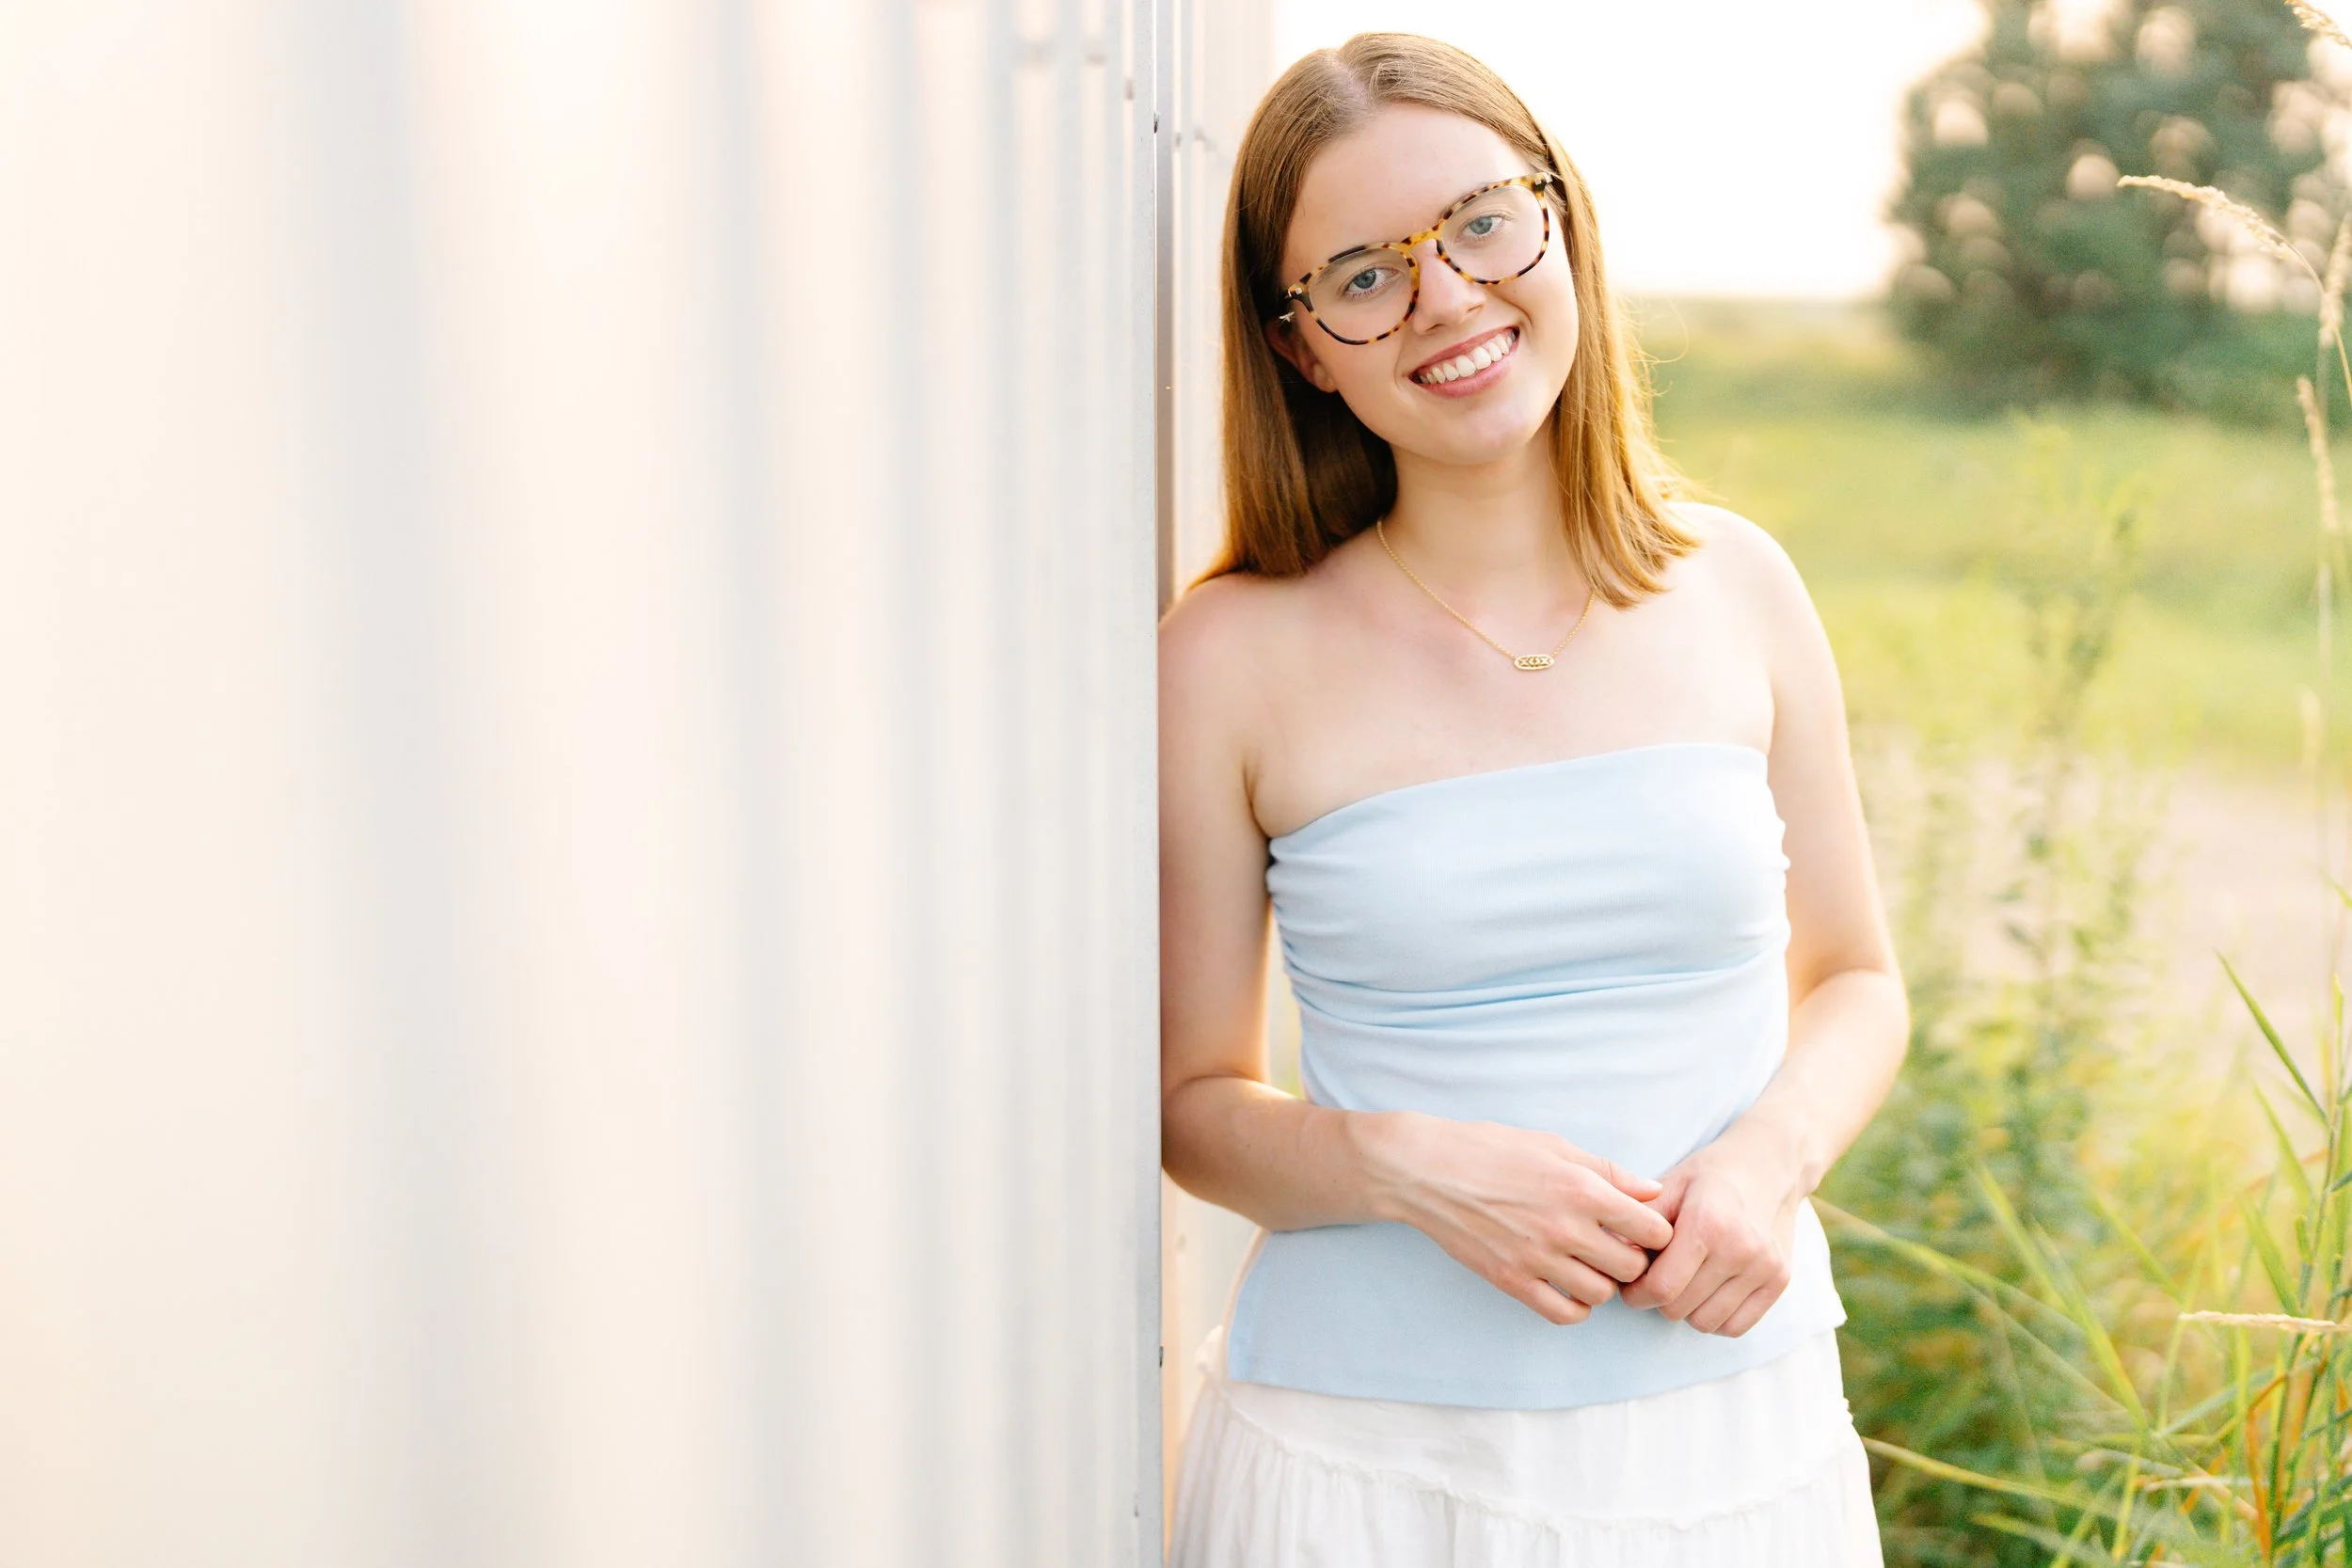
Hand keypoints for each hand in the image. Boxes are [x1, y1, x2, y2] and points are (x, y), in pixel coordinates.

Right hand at [1364, 1113, 1675, 1326]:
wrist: (1426, 1171)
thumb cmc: (1489, 1149)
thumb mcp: (1553, 1145)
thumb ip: (1607, 1170)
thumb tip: (1652, 1191)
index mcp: (1581, 1188)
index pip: (1652, 1229)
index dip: (1655, 1230)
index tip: (1642, 1227)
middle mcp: (1564, 1227)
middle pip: (1632, 1267)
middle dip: (1632, 1259)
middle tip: (1616, 1247)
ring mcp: (1537, 1258)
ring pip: (1601, 1294)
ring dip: (1603, 1282)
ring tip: (1588, 1264)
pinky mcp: (1510, 1281)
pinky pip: (1563, 1313)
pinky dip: (1575, 1307)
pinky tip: (1567, 1286)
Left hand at [1617, 1127, 1802, 1335]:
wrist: (1768, 1165)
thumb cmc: (1709, 1176)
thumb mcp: (1669, 1185)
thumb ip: (1639, 1222)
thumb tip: (1611, 1255)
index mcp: (1707, 1224)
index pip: (1661, 1288)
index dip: (1635, 1293)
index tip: (1630, 1284)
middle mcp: (1740, 1249)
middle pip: (1679, 1309)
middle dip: (1657, 1299)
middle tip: (1655, 1278)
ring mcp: (1764, 1268)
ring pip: (1706, 1323)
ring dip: (1687, 1310)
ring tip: (1683, 1282)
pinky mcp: (1780, 1281)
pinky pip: (1736, 1327)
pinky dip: (1716, 1318)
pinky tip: (1707, 1292)